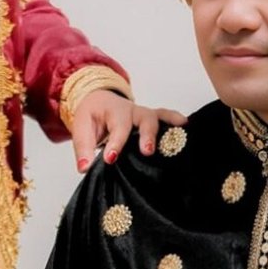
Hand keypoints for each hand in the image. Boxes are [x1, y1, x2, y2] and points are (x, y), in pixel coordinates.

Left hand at [70, 91, 189, 172]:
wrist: (98, 100)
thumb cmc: (92, 115)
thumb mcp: (81, 128)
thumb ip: (83, 148)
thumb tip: (84, 168)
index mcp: (113, 111)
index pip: (117, 128)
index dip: (115, 144)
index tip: (110, 159)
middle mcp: (132, 111)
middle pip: (144, 119)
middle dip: (146, 135)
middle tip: (146, 151)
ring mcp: (143, 114)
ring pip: (157, 118)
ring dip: (164, 129)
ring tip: (172, 142)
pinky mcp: (151, 119)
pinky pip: (166, 116)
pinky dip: (175, 120)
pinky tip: (186, 127)